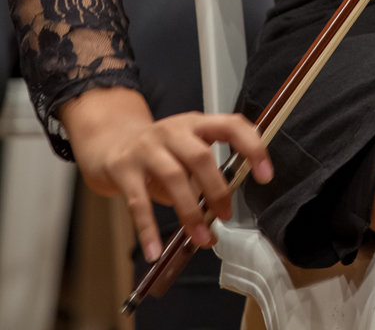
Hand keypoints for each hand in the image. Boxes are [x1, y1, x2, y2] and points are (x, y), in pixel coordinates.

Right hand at [58, 86, 272, 260]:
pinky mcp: (123, 169)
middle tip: (226, 215)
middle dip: (218, 189)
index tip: (265, 174)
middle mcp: (173, 131)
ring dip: (191, 212)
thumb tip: (221, 208)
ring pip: (174, 178)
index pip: (231, 125)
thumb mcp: (185, 150)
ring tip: (201, 238)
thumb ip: (203, 172)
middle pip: (201, 157)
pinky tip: (155, 250)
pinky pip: (138, 202)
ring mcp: (147, 148)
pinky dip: (148, 229)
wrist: (108, 141)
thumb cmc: (156, 151)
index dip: (252, 147)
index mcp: (196, 124)